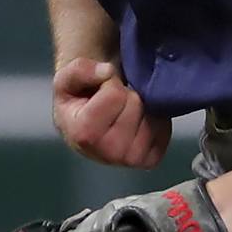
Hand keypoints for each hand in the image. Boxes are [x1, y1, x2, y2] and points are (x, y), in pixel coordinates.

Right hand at [53, 59, 171, 168]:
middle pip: (135, 103)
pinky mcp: (150, 160)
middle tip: (112, 103)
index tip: (99, 90)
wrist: (84, 124)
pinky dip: (154, 119)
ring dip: (141, 106)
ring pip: (152, 114)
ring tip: (123, 111)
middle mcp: (109, 154)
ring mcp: (131, 160)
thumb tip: (108, 71)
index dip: (108, 83)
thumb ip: (81, 70)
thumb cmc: (76, 99)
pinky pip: (164, 127)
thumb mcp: (67, 78)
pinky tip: (136, 121)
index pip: (114, 94)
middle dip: (126, 95)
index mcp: (84, 135)